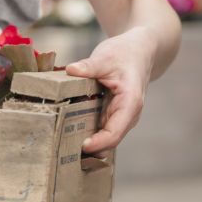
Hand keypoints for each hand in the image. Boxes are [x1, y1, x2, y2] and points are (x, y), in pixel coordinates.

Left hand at [65, 27, 156, 153]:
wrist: (139, 51)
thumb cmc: (124, 54)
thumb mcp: (105, 57)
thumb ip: (89, 66)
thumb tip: (71, 70)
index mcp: (130, 103)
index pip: (115, 132)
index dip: (98, 143)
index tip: (81, 146)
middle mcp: (128, 115)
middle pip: (109, 141)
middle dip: (89, 149)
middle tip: (63, 150)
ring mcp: (121, 117)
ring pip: (104, 139)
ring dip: (87, 145)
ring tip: (63, 147)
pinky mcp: (112, 115)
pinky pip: (100, 131)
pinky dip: (87, 135)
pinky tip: (67, 136)